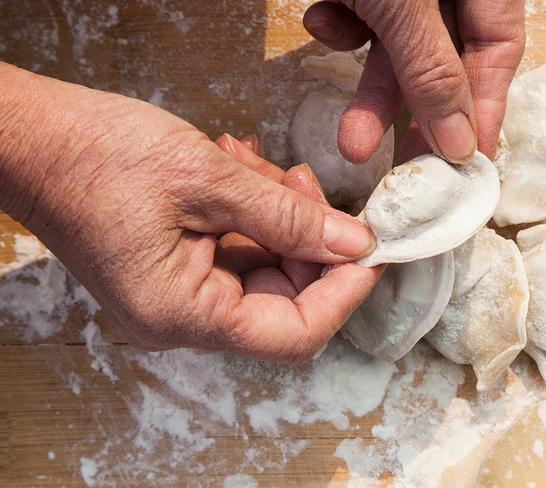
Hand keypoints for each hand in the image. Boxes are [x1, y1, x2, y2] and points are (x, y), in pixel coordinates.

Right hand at [0, 63, 381, 362]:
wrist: (30, 139)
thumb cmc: (98, 156)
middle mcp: (181, 317)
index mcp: (182, 313)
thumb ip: (288, 216)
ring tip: (258, 164)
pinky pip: (236, 250)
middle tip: (307, 183)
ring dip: (277, 215)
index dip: (343, 293)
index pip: (294, 333)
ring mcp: (177, 294)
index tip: (372, 248)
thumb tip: (355, 244)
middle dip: (309, 238)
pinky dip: (251, 213)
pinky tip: (240, 169)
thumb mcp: (207, 180)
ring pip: (264, 267)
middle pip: (284, 298)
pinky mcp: (176, 267)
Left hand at [303, 0, 525, 162]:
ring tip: (348, 142)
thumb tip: (461, 142)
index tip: (469, 165)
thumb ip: (431, 70)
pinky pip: (360, 15)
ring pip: (395, 49)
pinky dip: (339, 24)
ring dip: (368, 92)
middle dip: (416, 117)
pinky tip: (321, 16)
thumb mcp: (404, 2)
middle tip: (404, 173)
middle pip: (444, 60)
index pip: (498, 50)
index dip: (486, 110)